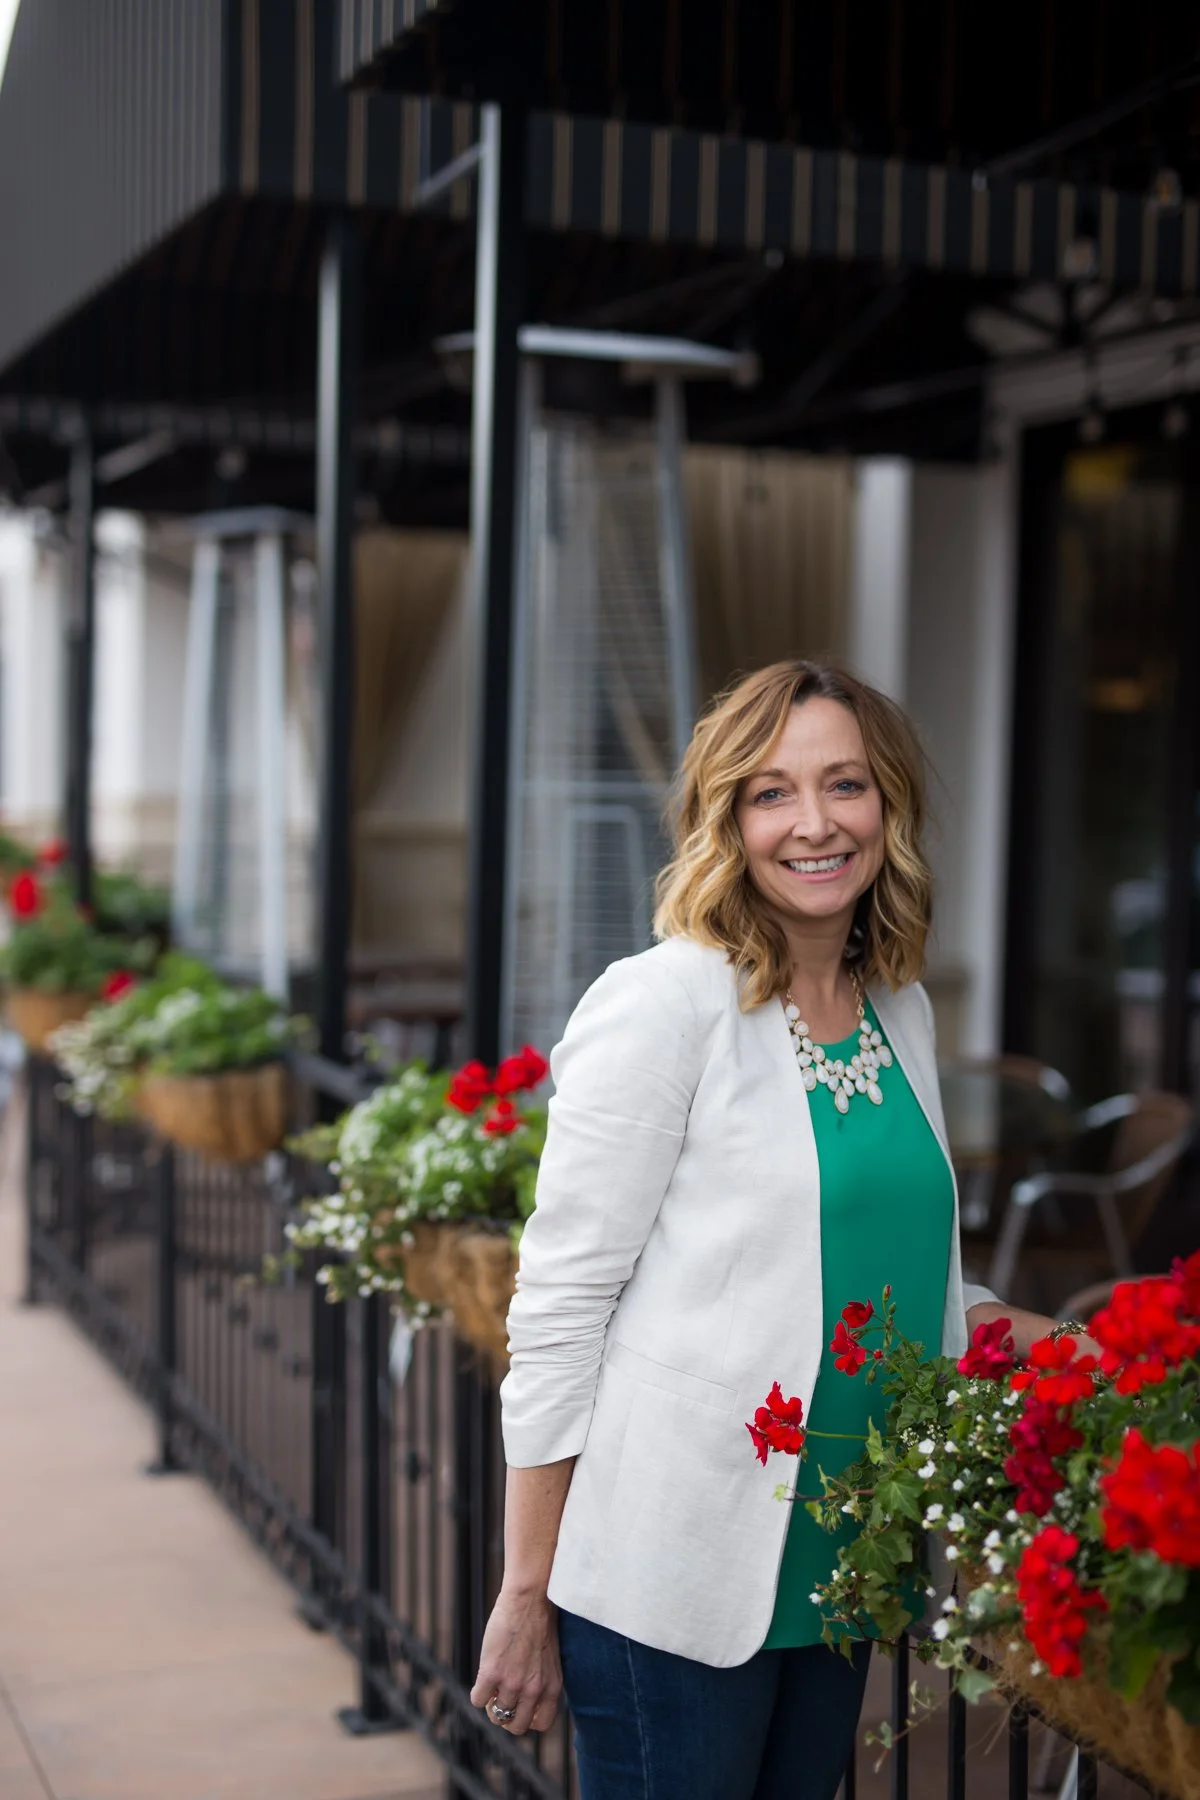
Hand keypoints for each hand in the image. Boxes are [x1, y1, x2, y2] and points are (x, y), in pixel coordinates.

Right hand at [470, 1585, 562, 1736]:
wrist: (529, 1599)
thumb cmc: (540, 1623)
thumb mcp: (550, 1660)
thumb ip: (542, 1681)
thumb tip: (527, 1700)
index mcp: (552, 1687)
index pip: (542, 1724)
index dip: (529, 1718)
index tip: (521, 1707)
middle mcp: (534, 1690)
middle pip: (516, 1726)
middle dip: (507, 1717)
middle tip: (501, 1700)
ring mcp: (512, 1683)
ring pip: (496, 1715)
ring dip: (491, 1705)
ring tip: (491, 1687)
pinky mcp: (491, 1672)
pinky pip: (478, 1700)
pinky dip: (477, 1694)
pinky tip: (482, 1679)